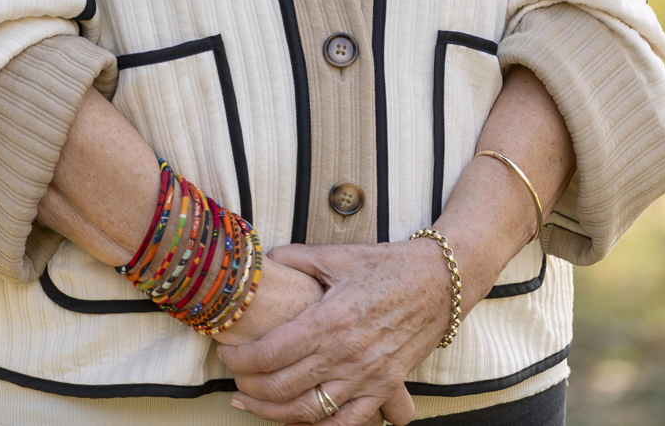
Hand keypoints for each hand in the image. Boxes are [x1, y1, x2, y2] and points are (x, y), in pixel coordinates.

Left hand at [217, 239, 452, 424]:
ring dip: (272, 414)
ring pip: (308, 413)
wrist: (439, 283)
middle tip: (232, 379)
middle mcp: (345, 355)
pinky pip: (346, 424)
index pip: (270, 353)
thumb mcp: (337, 255)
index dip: (240, 358)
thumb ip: (296, 258)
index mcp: (329, 319)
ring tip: (250, 403)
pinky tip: (298, 422)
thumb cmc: (387, 265)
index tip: (224, 351)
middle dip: (248, 388)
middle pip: (282, 387)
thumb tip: (265, 260)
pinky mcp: (384, 389)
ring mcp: (366, 378)